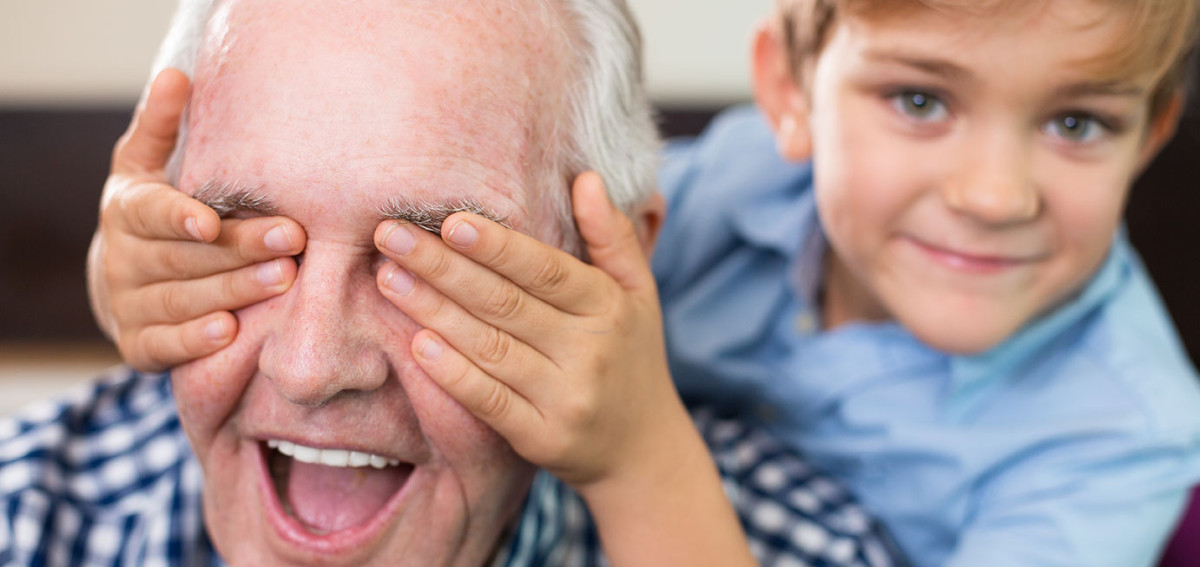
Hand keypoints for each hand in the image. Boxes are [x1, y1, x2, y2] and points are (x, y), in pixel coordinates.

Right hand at [88, 68, 305, 370]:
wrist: (127, 279)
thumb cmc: (157, 212)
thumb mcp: (147, 165)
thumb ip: (162, 125)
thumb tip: (178, 75)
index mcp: (126, 211)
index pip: (151, 213)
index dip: (179, 217)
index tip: (212, 220)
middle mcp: (122, 260)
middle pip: (182, 258)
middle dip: (239, 250)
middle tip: (291, 242)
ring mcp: (128, 306)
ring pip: (181, 301)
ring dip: (232, 292)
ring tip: (282, 281)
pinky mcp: (138, 346)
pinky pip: (166, 347)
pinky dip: (196, 342)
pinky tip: (232, 332)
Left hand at [376, 172, 753, 565]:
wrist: (643, 452)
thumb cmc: (630, 357)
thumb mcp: (638, 294)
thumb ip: (612, 236)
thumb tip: (587, 178)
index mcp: (608, 308)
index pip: (547, 271)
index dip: (498, 246)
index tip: (449, 221)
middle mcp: (589, 352)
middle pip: (506, 304)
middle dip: (443, 267)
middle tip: (391, 236)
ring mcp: (565, 399)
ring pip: (490, 348)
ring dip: (433, 311)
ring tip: (388, 278)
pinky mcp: (542, 439)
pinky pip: (489, 402)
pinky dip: (452, 373)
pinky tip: (416, 344)